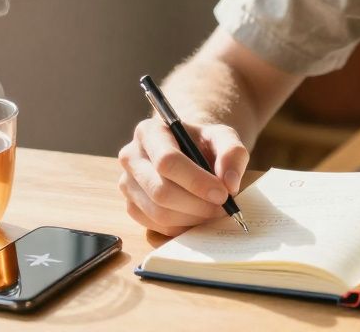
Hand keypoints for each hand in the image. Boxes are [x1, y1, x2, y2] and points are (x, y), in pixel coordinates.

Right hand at [117, 117, 248, 235]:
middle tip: (223, 207)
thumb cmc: (203, 142)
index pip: (167, 161)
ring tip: (213, 211)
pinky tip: (198, 215)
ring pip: (158, 213)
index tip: (223, 194)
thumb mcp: (224, 137)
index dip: (196, 181)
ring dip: (192, 218)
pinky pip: (155, 226)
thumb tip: (230, 184)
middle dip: (197, 204)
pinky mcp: (131, 206)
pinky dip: (182, 226)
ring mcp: (127, 184)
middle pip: (160, 191)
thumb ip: (232, 153)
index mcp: (149, 132)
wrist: (188, 150)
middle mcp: (131, 157)